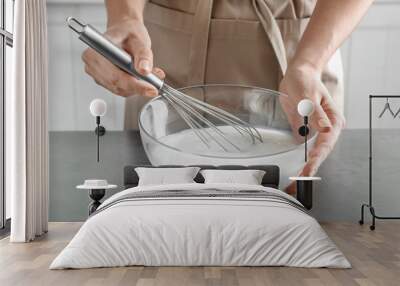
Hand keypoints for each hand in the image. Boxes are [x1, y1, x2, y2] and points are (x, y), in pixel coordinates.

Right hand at [82, 18, 164, 96]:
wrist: (125, 32)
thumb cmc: (128, 33)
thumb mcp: (139, 40)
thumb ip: (143, 55)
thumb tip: (144, 70)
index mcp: (97, 52)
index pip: (115, 76)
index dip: (134, 85)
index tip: (151, 89)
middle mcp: (93, 65)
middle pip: (117, 85)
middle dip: (138, 87)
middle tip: (156, 84)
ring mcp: (97, 74)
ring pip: (120, 90)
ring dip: (137, 87)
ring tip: (152, 77)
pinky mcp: (104, 81)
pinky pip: (121, 89)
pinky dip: (134, 87)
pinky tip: (143, 79)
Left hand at [279, 64, 344, 192]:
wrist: (298, 74)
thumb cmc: (305, 81)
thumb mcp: (308, 95)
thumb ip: (315, 113)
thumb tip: (325, 129)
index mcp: (332, 120)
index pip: (325, 144)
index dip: (316, 159)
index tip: (308, 170)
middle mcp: (327, 128)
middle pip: (321, 153)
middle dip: (311, 169)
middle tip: (299, 183)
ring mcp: (316, 131)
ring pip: (313, 154)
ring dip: (306, 168)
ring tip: (295, 183)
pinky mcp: (305, 131)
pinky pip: (303, 148)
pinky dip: (298, 161)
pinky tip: (294, 171)